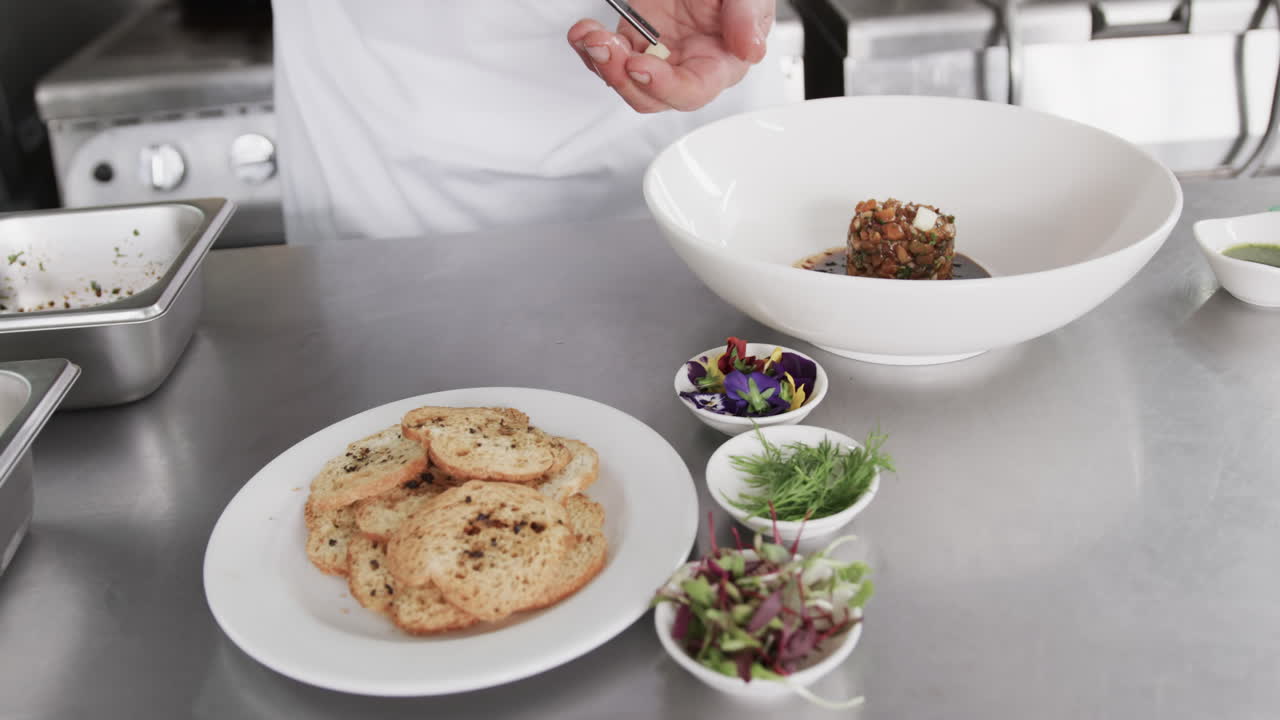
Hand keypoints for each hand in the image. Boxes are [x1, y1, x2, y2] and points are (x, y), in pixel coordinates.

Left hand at [567, 0, 774, 112]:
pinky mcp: (635, 39)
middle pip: (650, 96)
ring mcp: (658, 55)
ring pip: (624, 80)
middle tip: (606, 47)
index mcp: (720, 64)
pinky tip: (584, 32)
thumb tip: (751, 50)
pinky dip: (590, 47)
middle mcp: (686, 66)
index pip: (692, 91)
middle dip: (622, 78)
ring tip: (592, 36)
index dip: (665, 87)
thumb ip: (749, 18)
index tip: (642, 66)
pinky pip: (609, 56)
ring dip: (602, 63)